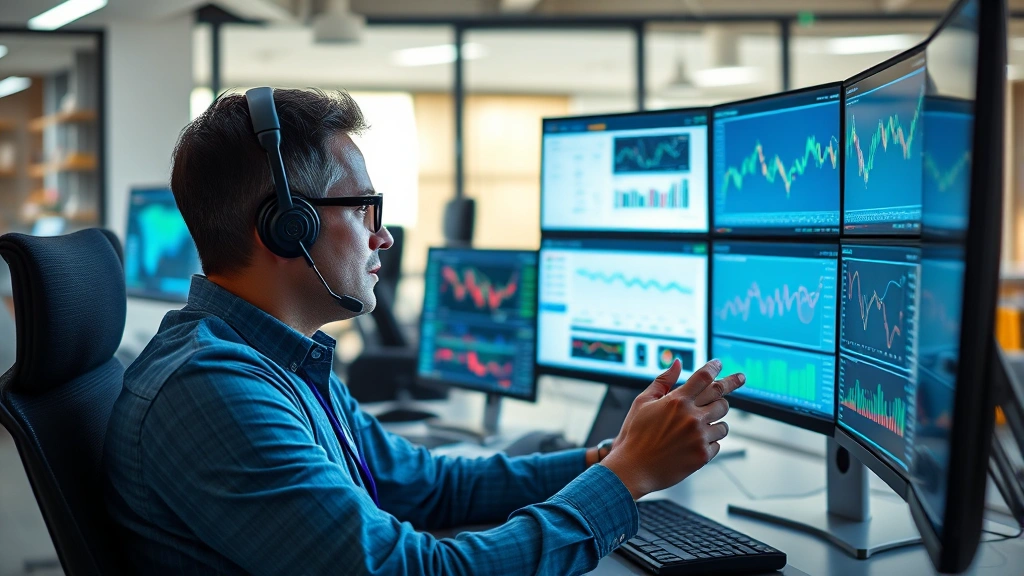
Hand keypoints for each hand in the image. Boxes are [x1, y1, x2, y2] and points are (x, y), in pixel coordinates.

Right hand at [601, 359, 744, 499]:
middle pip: (722, 398)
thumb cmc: (635, 435)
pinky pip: (717, 444)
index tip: (719, 364)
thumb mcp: (642, 402)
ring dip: (716, 421)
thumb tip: (677, 363)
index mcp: (677, 401)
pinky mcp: (703, 456)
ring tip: (701, 424)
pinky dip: (709, 442)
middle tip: (739, 379)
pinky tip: (694, 443)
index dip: (714, 367)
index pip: (704, 377)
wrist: (633, 468)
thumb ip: (662, 381)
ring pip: (723, 424)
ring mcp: (699, 437)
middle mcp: (692, 417)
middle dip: (729, 387)